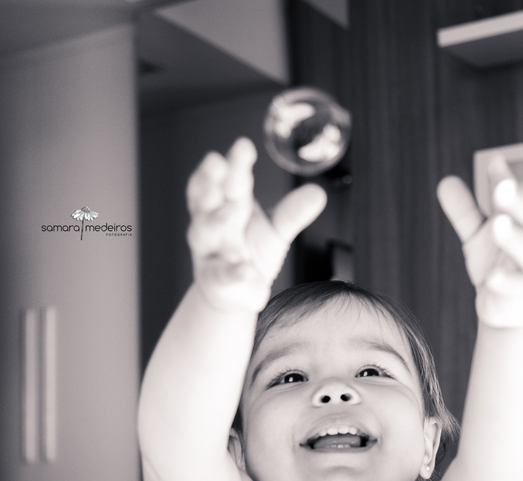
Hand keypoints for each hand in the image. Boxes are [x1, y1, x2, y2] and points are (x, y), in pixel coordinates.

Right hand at [187, 138, 326, 311]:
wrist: (234, 293)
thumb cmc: (249, 251)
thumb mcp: (275, 230)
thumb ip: (292, 213)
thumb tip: (318, 193)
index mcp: (228, 205)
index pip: (230, 180)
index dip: (235, 163)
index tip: (243, 145)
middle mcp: (212, 224)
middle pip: (206, 199)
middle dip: (210, 180)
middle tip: (217, 162)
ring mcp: (210, 252)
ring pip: (203, 231)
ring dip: (215, 219)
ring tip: (231, 209)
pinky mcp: (215, 280)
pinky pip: (221, 275)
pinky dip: (232, 272)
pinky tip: (245, 270)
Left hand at [437, 156, 522, 327]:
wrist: (510, 313)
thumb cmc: (500, 268)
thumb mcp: (479, 238)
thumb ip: (465, 211)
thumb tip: (446, 181)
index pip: (517, 198)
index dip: (506, 181)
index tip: (494, 162)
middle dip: (518, 202)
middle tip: (502, 187)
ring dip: (514, 238)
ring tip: (499, 224)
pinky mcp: (521, 298)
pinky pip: (516, 289)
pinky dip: (505, 282)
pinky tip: (491, 277)